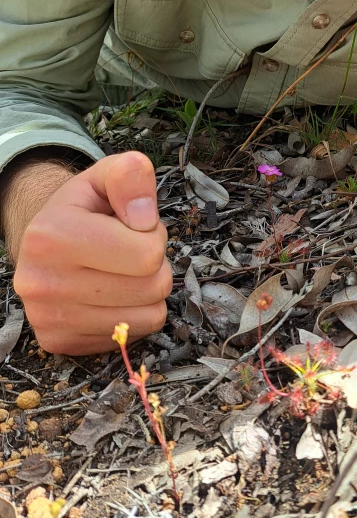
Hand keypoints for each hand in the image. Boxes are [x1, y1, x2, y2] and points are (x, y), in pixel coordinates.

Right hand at [13, 152, 170, 354]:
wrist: (44, 245)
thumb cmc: (83, 210)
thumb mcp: (105, 177)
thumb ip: (130, 176)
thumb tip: (145, 216)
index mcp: (51, 236)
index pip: (148, 254)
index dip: (153, 236)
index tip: (132, 228)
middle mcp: (42, 283)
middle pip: (152, 287)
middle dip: (154, 265)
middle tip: (129, 251)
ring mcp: (48, 318)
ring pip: (149, 316)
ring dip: (148, 292)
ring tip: (121, 271)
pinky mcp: (59, 341)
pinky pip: (132, 336)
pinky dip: (133, 315)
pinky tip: (111, 295)